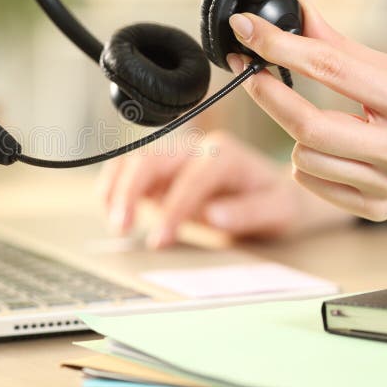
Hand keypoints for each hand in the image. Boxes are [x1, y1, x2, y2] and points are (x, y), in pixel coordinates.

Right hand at [97, 130, 347, 247]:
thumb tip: (214, 215)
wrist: (274, 194)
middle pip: (153, 158)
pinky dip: (113, 184)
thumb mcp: (279, 211)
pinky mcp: (160, 171)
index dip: (173, 207)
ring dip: (117, 187)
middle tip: (122, 226)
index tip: (160, 238)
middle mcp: (196, 148)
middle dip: (132, 190)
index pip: (192, 177)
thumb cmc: (277, 202)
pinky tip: (108, 206)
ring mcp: (175, 157)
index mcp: (226, 154)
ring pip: (135, 159)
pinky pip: (128, 169)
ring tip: (114, 221)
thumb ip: (249, 212)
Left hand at [227, 0, 386, 220]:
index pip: (330, 68)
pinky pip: (312, 183)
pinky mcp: (375, 209)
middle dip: (266, 93)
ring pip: (303, 158)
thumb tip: (298, 8)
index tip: (247, 29)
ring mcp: (386, 186)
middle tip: (250, 69)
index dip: (279, 45)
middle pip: (306, 125)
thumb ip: (343, 46)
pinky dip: (306, 162)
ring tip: (311, 117)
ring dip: (292, 131)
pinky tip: (325, 147)